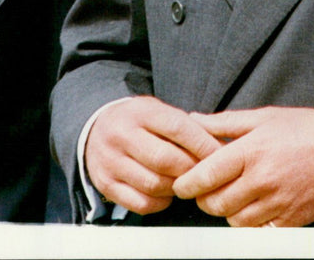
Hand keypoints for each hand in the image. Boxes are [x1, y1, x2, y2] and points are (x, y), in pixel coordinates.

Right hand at [85, 95, 222, 215]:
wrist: (95, 129)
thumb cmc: (137, 121)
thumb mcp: (156, 110)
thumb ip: (183, 125)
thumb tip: (218, 146)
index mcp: (140, 113)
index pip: (177, 128)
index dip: (202, 143)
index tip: (218, 153)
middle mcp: (122, 136)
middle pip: (165, 159)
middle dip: (191, 168)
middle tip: (205, 172)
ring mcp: (111, 162)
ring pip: (154, 184)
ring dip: (177, 187)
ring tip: (186, 182)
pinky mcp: (106, 185)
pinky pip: (140, 203)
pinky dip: (160, 203)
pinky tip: (167, 193)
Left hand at [172, 106, 313, 226]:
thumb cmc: (304, 129)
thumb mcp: (265, 117)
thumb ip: (226, 122)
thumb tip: (195, 121)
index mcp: (253, 150)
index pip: (207, 174)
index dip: (188, 182)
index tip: (181, 183)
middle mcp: (262, 179)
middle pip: (216, 202)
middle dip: (205, 198)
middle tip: (206, 189)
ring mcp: (277, 203)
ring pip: (234, 220)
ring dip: (227, 210)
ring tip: (232, 194)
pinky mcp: (289, 221)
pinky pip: (256, 230)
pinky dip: (249, 221)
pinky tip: (252, 205)